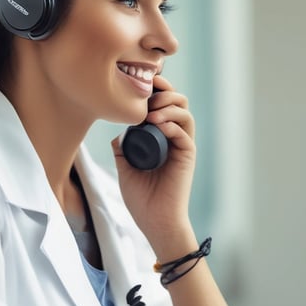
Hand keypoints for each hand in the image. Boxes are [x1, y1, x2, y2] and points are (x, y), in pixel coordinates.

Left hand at [111, 75, 196, 252]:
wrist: (154, 221)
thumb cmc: (142, 200)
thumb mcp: (125, 169)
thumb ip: (123, 150)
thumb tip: (118, 134)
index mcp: (161, 139)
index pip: (163, 106)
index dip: (156, 91)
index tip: (141, 84)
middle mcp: (174, 139)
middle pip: (178, 102)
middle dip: (165, 91)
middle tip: (148, 95)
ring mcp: (182, 146)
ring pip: (185, 113)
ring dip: (169, 105)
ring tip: (152, 111)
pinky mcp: (188, 156)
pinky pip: (185, 132)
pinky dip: (172, 123)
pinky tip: (158, 124)